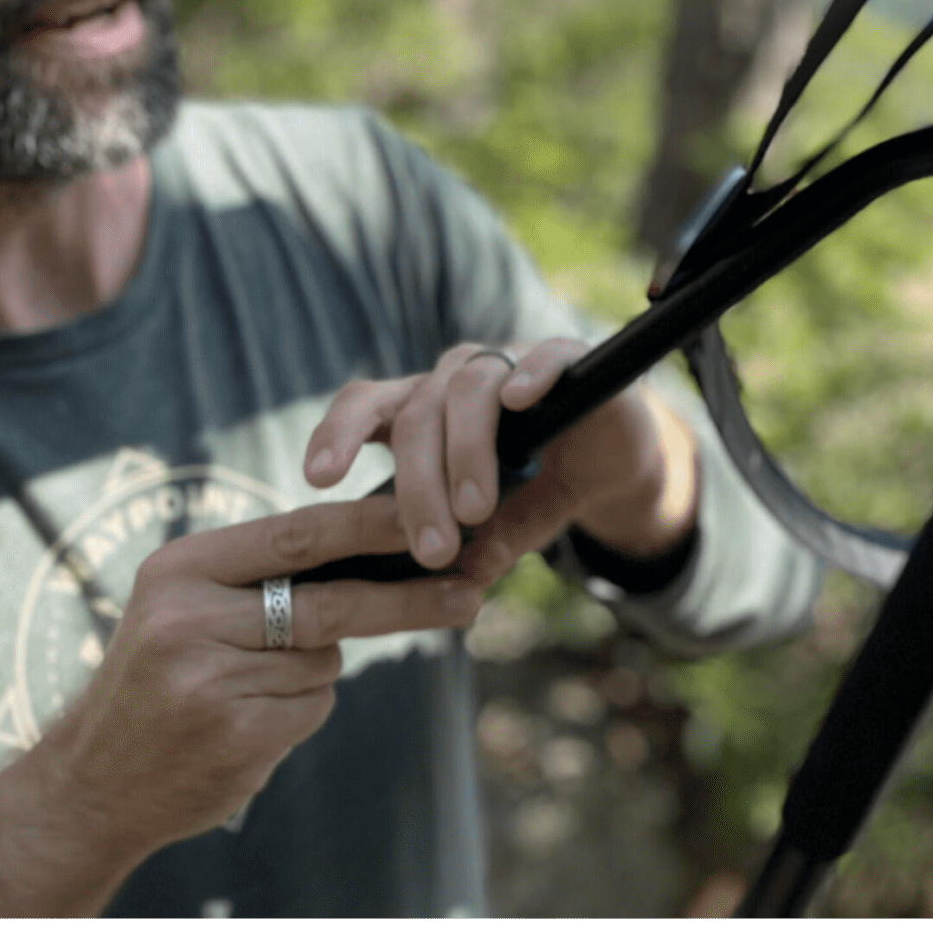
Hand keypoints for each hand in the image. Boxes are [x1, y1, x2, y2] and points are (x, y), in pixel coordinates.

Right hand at [43, 497, 480, 878]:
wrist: (89, 783)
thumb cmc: (159, 678)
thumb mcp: (186, 604)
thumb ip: (265, 574)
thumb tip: (386, 540)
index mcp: (181, 568)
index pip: (302, 532)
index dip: (377, 524)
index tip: (441, 515)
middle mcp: (190, 618)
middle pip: (331, 600)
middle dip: (407, 597)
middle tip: (471, 589)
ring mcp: (211, 680)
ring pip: (323, 660)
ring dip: (313, 672)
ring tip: (245, 690)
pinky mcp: (236, 736)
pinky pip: (312, 707)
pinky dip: (298, 712)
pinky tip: (245, 727)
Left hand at [301, 341, 698, 581]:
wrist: (616, 460)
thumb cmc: (541, 487)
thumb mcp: (507, 525)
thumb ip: (487, 544)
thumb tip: (462, 576)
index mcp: (425, 410)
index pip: (367, 406)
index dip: (336, 435)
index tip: (316, 479)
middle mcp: (458, 378)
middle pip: (418, 414)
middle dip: (418, 486)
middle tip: (431, 548)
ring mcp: (511, 363)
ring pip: (468, 388)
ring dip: (466, 453)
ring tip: (475, 511)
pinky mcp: (568, 358)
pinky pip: (543, 355)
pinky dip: (530, 374)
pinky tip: (520, 401)